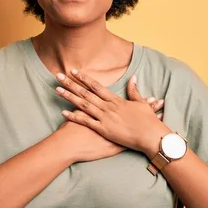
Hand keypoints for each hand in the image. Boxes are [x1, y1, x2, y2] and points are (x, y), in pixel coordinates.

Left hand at [55, 70, 170, 156]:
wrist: (150, 136)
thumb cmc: (148, 121)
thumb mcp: (141, 103)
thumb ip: (134, 90)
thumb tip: (133, 77)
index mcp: (116, 100)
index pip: (96, 86)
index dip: (84, 78)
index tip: (74, 71)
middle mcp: (108, 107)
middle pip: (86, 93)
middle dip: (71, 84)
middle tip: (58, 75)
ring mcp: (105, 118)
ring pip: (83, 105)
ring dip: (69, 97)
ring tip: (57, 89)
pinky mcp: (104, 130)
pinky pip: (86, 122)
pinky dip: (74, 117)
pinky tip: (63, 113)